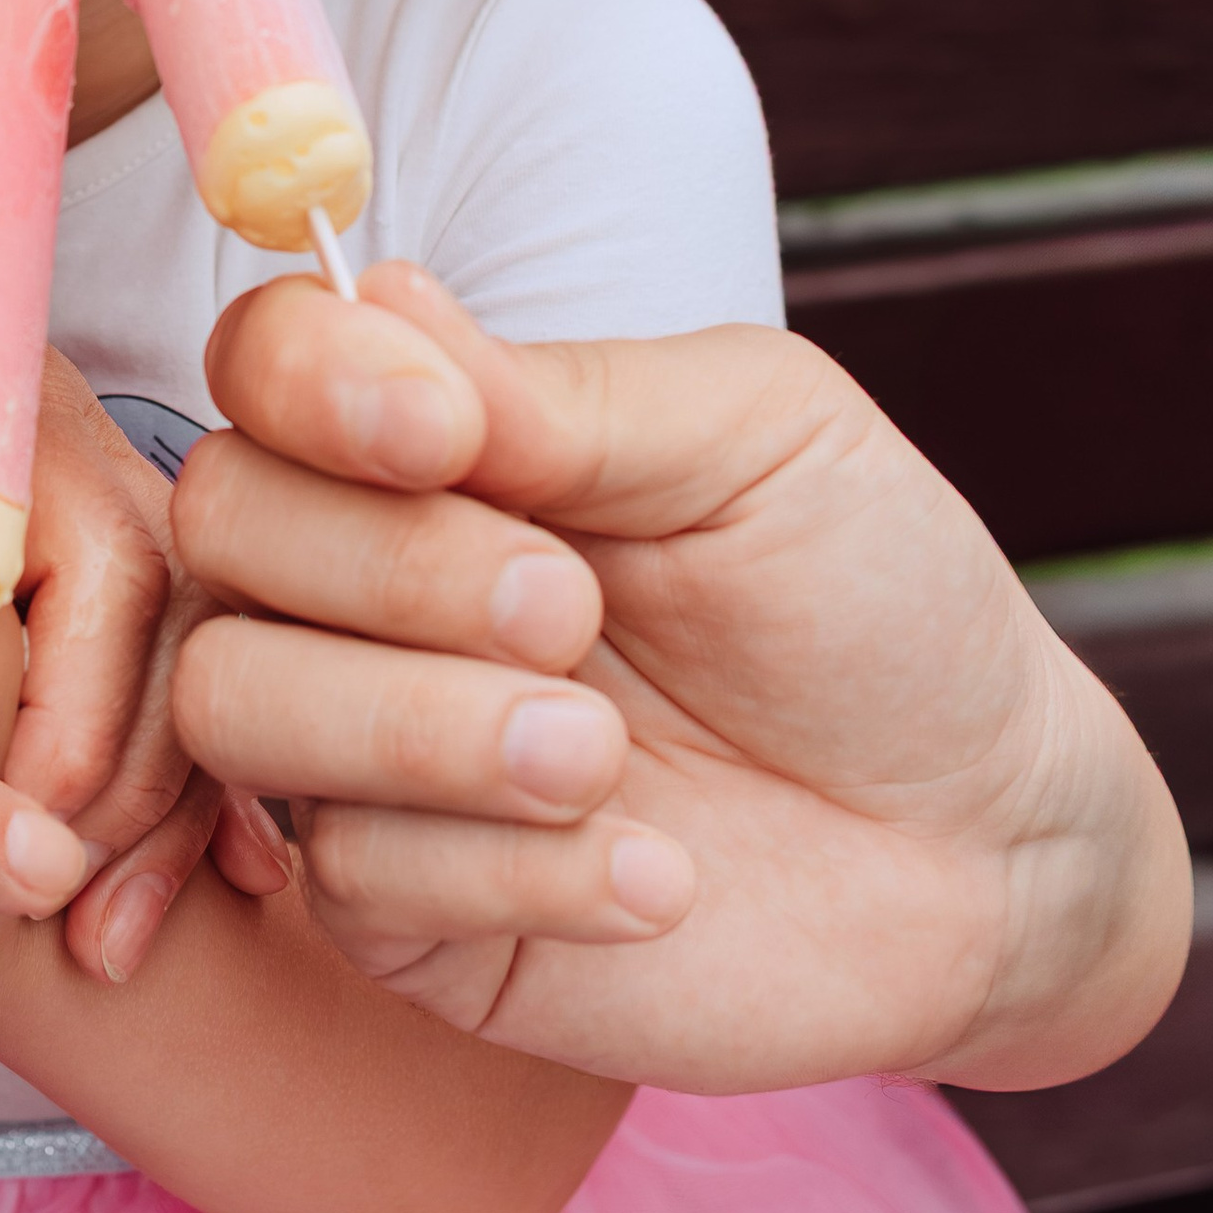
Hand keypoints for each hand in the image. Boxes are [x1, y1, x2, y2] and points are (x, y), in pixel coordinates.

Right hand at [173, 267, 1191, 1093]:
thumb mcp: (755, 437)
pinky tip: (655, 877)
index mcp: (440, 437)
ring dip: (420, 727)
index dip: (308, 383)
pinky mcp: (410, 919)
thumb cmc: (877, 598)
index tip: (444, 433)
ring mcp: (372, 748)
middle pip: (223, 526)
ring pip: (238, 704)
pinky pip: (351, 878)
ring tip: (602, 756)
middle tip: (575, 610)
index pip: (263, 362)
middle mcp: (369, 580)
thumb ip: (561, 393)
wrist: (989, 840)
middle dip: (389, 567)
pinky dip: (510, 872)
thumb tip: (377, 293)